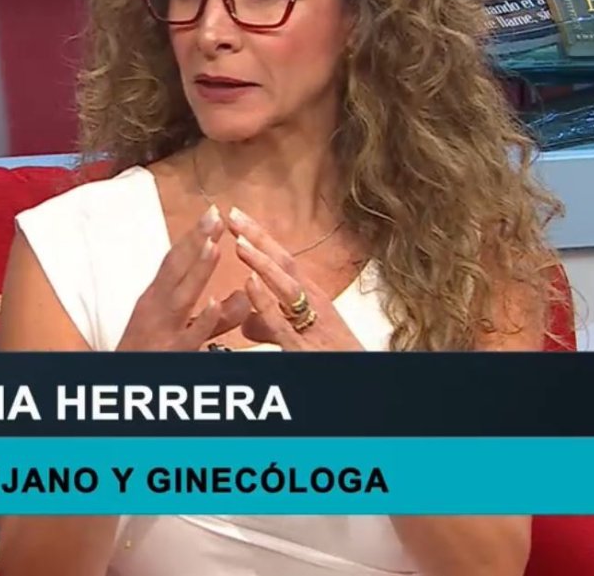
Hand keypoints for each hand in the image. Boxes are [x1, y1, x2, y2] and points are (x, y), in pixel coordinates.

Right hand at [115, 205, 250, 351]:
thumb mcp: (180, 331)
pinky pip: (189, 336)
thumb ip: (215, 318)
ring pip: (182, 297)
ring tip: (214, 245)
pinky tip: (213, 303)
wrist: (120, 384)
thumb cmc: (148, 355)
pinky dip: (200, 320)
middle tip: (215, 215)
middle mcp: (155, 309)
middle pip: (176, 270)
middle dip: (196, 241)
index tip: (213, 212)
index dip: (193, 236)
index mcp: (155, 299)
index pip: (174, 261)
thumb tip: (244, 299)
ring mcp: (162, 331)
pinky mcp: (172, 353)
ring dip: (197, 271)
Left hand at [226, 208, 364, 350]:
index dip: (261, 237)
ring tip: (240, 242)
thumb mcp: (301, 335)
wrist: (360, 379)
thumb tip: (244, 323)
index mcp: (311, 296)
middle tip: (233, 214)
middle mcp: (313, 303)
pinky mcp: (301, 346)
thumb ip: (270, 327)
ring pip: (285, 286)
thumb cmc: (333, 356)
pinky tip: (250, 282)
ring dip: (262, 262)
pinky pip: (280, 321)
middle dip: (258, 237)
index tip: (238, 216)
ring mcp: (309, 323)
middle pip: (284, 262)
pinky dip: (264, 300)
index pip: (283, 259)